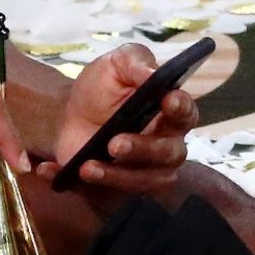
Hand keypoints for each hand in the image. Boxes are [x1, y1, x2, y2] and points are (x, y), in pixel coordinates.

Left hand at [29, 42, 199, 196]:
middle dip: (143, 149)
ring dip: (119, 175)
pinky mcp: (124, 184)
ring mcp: (148, 168)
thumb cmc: (101, 88)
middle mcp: (167, 142)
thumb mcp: (115, 64)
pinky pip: (113, 192)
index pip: (186, 112)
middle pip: (169, 152)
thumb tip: (153, 72)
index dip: (180, 107)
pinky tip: (69, 170)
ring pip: (147, 180)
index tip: (167, 100)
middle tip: (115, 143)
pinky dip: (89, 183)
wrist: (69, 115)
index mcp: (170, 110)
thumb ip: (135, 61)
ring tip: (89, 166)